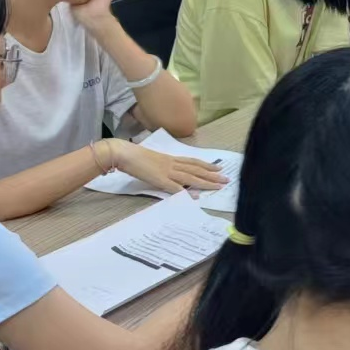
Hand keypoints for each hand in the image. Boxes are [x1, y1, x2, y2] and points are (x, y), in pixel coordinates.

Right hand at [108, 139, 227, 194]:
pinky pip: (175, 188)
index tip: (218, 168)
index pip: (192, 161)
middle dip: (212, 175)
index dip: (206, 165)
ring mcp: (167, 172)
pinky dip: (187, 192)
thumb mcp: (152, 159)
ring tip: (219, 186)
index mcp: (170, 158)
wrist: (123, 153)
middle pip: (196, 169)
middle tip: (226, 179)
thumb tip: (168, 173)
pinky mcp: (159, 180)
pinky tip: (196, 196)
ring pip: (191, 177)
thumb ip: (162, 166)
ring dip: (206, 182)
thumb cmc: (133, 156)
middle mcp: (172, 163)